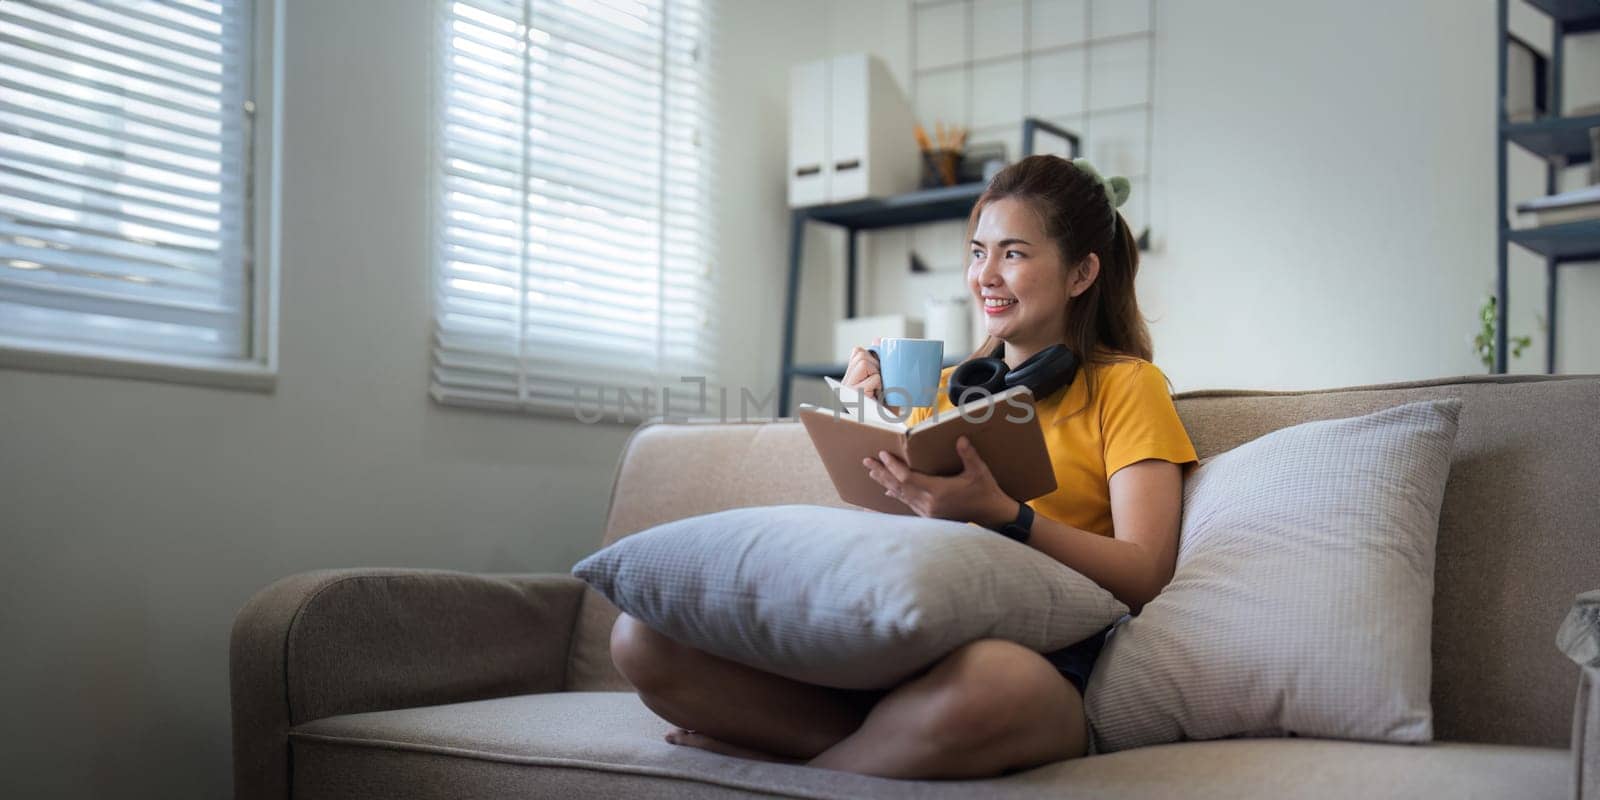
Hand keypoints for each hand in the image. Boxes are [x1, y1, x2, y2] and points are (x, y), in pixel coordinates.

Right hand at [842, 337, 899, 412]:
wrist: (891, 424)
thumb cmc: (889, 403)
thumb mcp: (884, 377)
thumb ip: (879, 359)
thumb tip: (877, 339)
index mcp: (851, 376)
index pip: (857, 352)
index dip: (872, 358)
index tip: (879, 374)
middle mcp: (846, 382)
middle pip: (860, 354)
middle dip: (876, 366)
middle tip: (880, 384)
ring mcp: (848, 388)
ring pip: (864, 362)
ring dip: (878, 375)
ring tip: (879, 390)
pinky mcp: (855, 395)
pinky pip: (874, 378)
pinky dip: (881, 385)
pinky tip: (879, 397)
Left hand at [863, 436, 1016, 526]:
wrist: (991, 514)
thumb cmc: (985, 491)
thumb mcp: (979, 471)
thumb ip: (968, 455)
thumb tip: (960, 439)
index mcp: (938, 491)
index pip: (907, 478)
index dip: (893, 466)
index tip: (882, 454)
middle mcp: (929, 503)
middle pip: (898, 487)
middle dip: (881, 474)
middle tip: (866, 462)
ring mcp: (927, 512)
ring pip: (900, 496)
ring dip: (885, 483)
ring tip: (872, 473)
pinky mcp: (929, 515)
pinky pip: (907, 503)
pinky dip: (896, 494)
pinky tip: (888, 491)